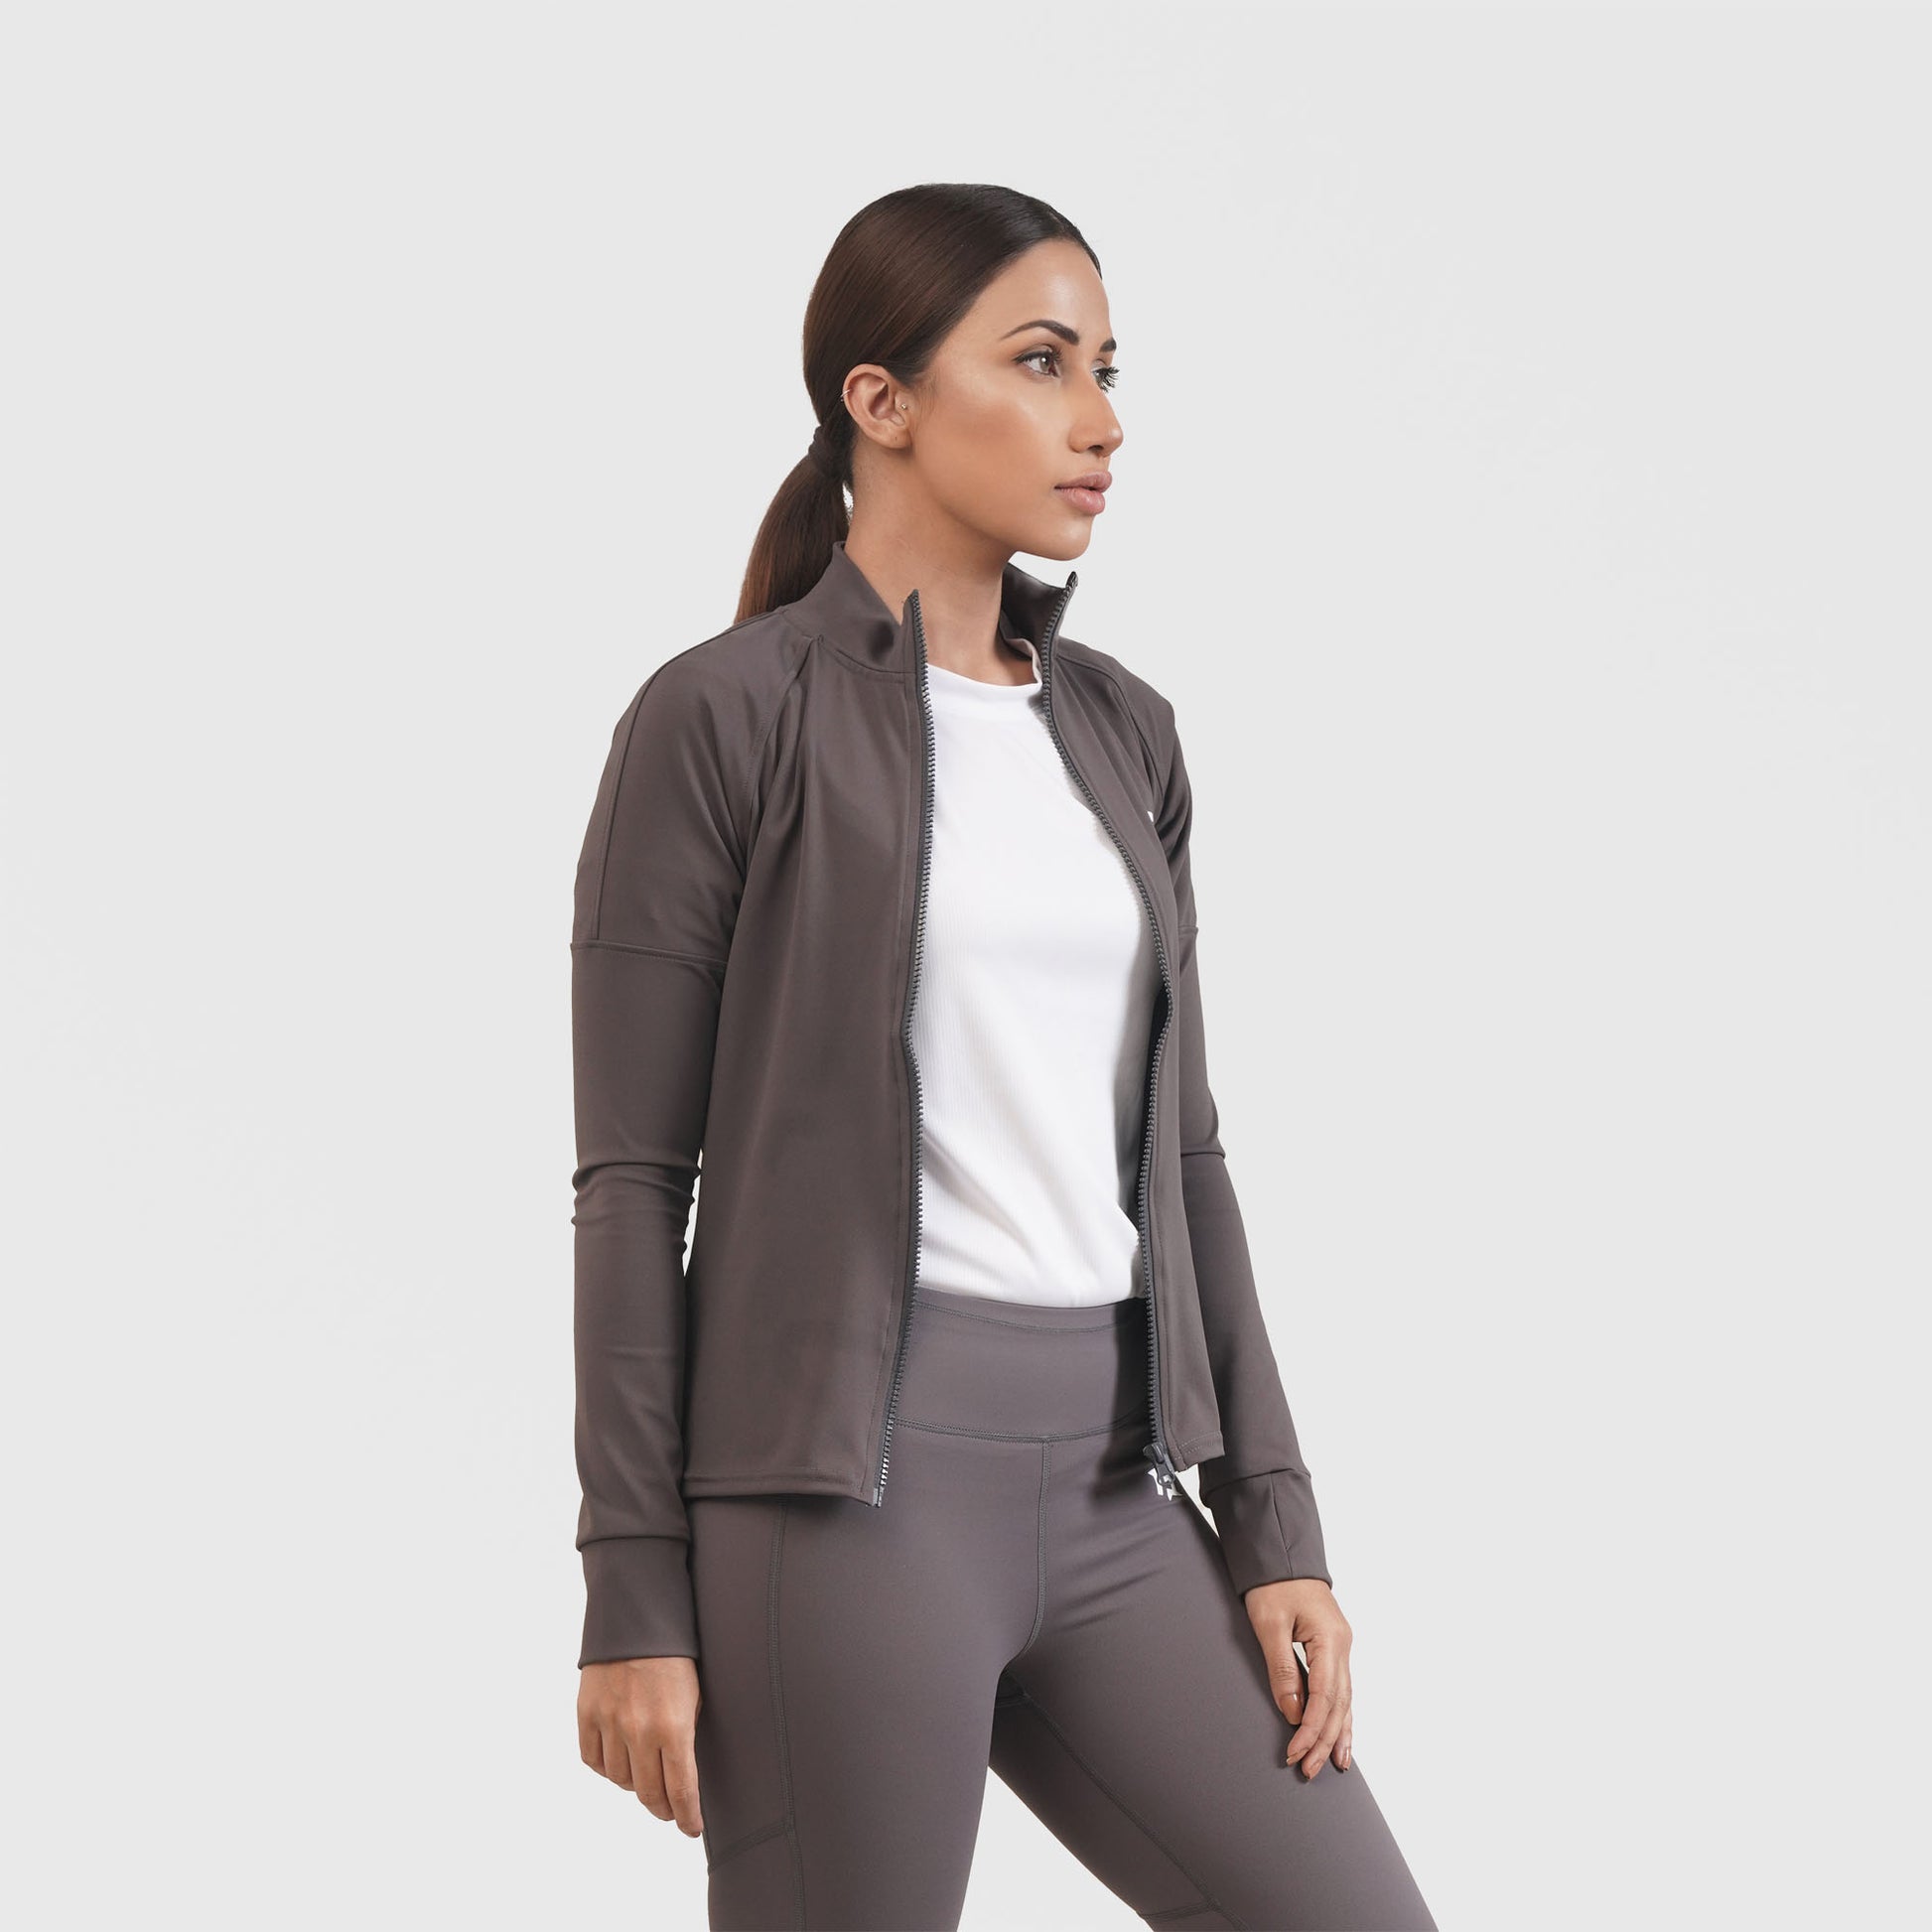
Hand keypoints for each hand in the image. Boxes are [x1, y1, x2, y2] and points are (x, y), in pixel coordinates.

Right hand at [578, 1656, 704, 1835]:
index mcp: (673, 1727)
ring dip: (635, 1786)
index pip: (681, 1790)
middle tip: (671, 1812)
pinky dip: (606, 1768)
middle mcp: (639, 1731)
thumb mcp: (694, 1696)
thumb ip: (685, 1736)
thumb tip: (683, 1776)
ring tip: (646, 1779)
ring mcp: (610, 1723)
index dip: (687, 1817)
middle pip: (650, 1794)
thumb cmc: (675, 1655)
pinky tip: (618, 1763)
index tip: (692, 1828)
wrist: (636, 1618)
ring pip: (620, 1780)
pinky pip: (593, 1760)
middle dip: (664, 1809)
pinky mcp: (587, 1714)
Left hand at [1242, 1578, 1352, 1778]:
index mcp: (1330, 1639)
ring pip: (1345, 1699)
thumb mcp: (1269, 1625)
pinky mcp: (1333, 1647)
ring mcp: (1341, 1647)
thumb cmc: (1272, 1585)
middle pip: (1339, 1704)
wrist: (1281, 1555)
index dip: (1311, 1729)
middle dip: (1325, 1739)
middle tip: (1308, 1769)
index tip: (1295, 1752)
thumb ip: (1282, 1669)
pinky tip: (1340, 1735)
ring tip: (1332, 1764)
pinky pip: (1341, 1688)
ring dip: (1336, 1733)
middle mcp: (1342, 1646)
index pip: (1325, 1696)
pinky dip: (1340, 1714)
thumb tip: (1293, 1713)